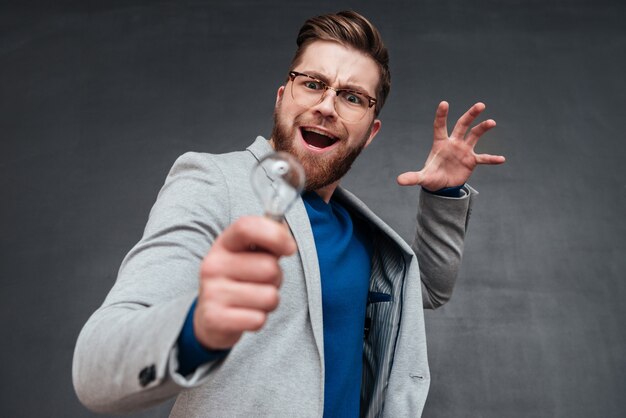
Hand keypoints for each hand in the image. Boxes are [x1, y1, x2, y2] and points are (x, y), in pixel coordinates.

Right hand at [194, 216, 296, 349]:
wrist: (210, 317)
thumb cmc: (239, 280)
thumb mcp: (248, 255)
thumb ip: (268, 242)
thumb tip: (286, 234)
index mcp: (224, 244)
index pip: (247, 227)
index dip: (275, 235)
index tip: (289, 248)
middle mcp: (214, 265)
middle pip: (269, 268)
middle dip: (276, 278)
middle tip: (262, 283)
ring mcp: (212, 292)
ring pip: (269, 297)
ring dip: (270, 301)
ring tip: (254, 300)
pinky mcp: (215, 319)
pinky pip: (259, 319)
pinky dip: (259, 319)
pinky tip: (245, 315)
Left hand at [397, 101, 504, 190]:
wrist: (442, 186)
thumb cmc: (431, 177)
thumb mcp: (422, 178)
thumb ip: (412, 177)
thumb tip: (399, 181)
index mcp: (440, 143)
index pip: (440, 126)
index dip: (442, 115)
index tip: (444, 103)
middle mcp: (454, 143)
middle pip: (462, 125)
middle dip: (471, 115)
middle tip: (480, 105)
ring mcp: (464, 150)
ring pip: (475, 135)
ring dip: (483, 128)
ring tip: (491, 122)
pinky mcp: (471, 161)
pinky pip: (483, 158)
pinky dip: (492, 159)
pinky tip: (501, 159)